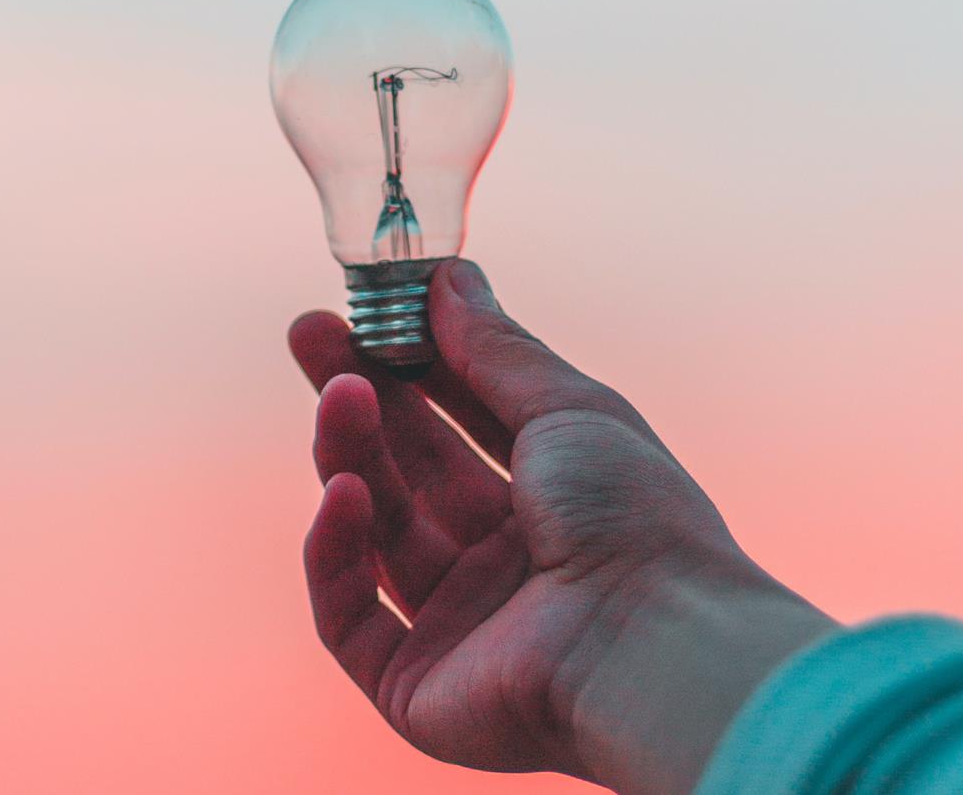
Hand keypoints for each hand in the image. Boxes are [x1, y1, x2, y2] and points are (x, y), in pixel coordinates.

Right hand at [292, 260, 833, 792]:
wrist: (654, 644)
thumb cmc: (634, 518)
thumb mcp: (568, 408)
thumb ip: (495, 349)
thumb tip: (448, 276)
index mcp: (552, 501)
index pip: (461, 421)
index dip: (410, 364)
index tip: (363, 308)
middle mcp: (504, 563)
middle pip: (408, 469)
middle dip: (358, 396)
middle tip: (309, 332)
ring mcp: (459, 626)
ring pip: (377, 532)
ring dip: (350, 456)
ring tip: (339, 395)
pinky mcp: (415, 687)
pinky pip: (349, 617)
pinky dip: (336, 554)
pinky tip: (343, 493)